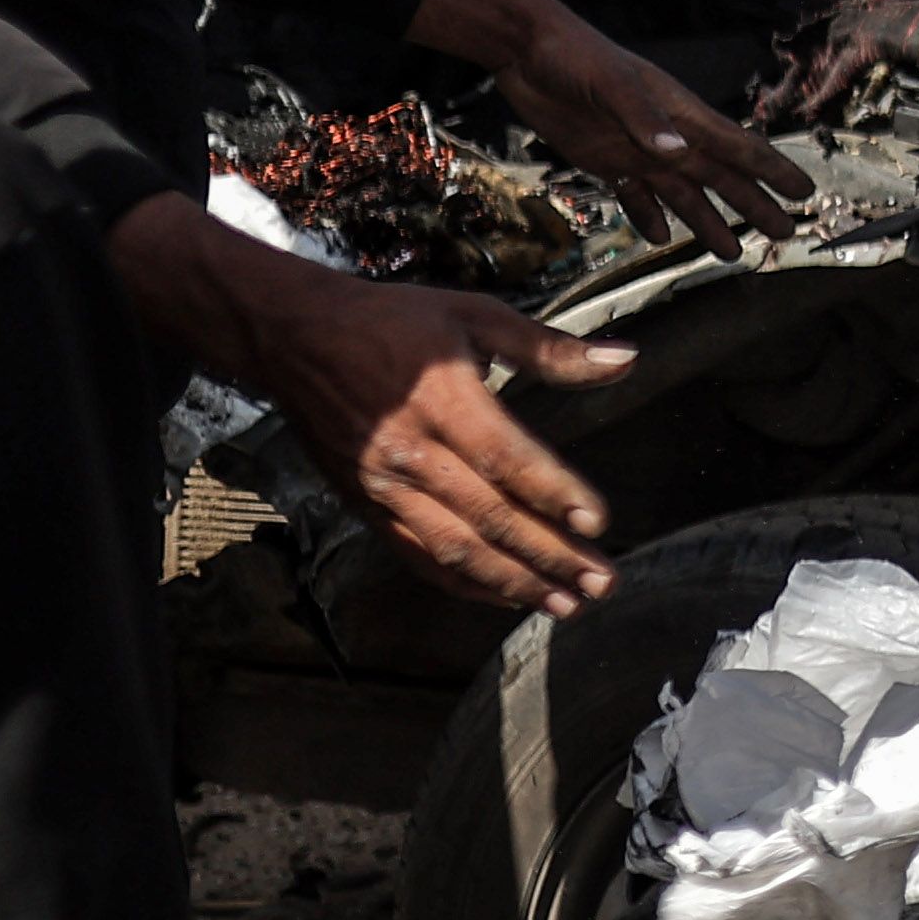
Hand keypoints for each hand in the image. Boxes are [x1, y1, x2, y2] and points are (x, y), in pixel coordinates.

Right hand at [114, 200, 636, 610]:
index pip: (507, 458)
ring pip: (454, 547)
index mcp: (443, 400)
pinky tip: (507, 596)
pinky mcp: (367, 504)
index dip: (554, 494)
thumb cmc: (391, 321)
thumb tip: (625, 360)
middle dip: (549, 556)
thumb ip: (549, 348)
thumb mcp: (473, 315)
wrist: (293, 337)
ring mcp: (385, 485)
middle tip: (602, 583)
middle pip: (488, 516)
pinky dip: (464, 582)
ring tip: (565, 604)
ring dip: (513, 582)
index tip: (598, 523)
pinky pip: (418, 554)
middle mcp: (412, 451)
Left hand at [416, 0, 805, 253]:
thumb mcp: (610, 84)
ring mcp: (638, 151)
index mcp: (680, 115)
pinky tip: (661, 237)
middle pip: (721, 178)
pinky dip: (649, 217)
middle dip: (754, 205)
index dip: (773, 170)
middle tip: (785, 233)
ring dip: (708, 222)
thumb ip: (643, 118)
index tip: (805, 190)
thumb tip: (678, 154)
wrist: (527, 51)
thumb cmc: (574, 57)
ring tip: (732, 253)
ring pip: (684, 194)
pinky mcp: (605, 160)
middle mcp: (668, 137)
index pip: (738, 147)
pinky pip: (636, 196)